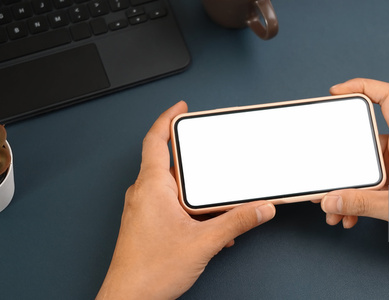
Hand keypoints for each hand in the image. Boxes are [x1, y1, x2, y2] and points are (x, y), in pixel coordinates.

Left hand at [96, 101, 275, 298]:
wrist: (128, 299)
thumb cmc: (149, 271)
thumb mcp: (203, 243)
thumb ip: (236, 223)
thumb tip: (260, 208)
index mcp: (151, 186)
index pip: (155, 140)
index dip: (167, 119)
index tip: (180, 108)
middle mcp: (143, 194)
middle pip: (167, 162)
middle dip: (191, 160)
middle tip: (209, 154)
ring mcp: (142, 209)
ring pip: (170, 187)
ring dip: (193, 191)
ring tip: (213, 202)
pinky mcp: (144, 224)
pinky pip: (167, 205)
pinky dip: (187, 208)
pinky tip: (205, 227)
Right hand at [319, 78, 388, 252]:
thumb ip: (363, 203)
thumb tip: (331, 199)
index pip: (388, 97)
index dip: (362, 87)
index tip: (336, 93)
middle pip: (365, 141)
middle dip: (343, 162)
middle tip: (325, 175)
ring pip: (367, 170)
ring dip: (350, 189)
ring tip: (334, 208)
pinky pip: (373, 187)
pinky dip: (359, 200)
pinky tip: (349, 216)